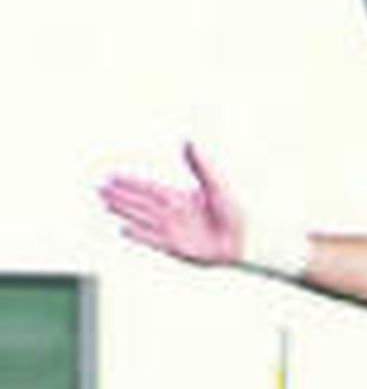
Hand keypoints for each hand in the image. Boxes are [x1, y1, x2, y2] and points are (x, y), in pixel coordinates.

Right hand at [99, 143, 245, 265]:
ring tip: (105, 203)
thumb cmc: (235, 212)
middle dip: (121, 196)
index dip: (130, 183)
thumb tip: (189, 141)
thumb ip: (200, 165)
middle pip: (140, 202)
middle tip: (100, 189)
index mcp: (180, 198)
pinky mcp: (176, 247)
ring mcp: (173, 230)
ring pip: (142, 217)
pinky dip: (138, 234)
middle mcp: (173, 213)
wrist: (244, 239)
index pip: (148, 188)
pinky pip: (152, 239)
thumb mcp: (215, 184)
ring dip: (124, 210)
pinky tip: (123, 229)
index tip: (113, 177)